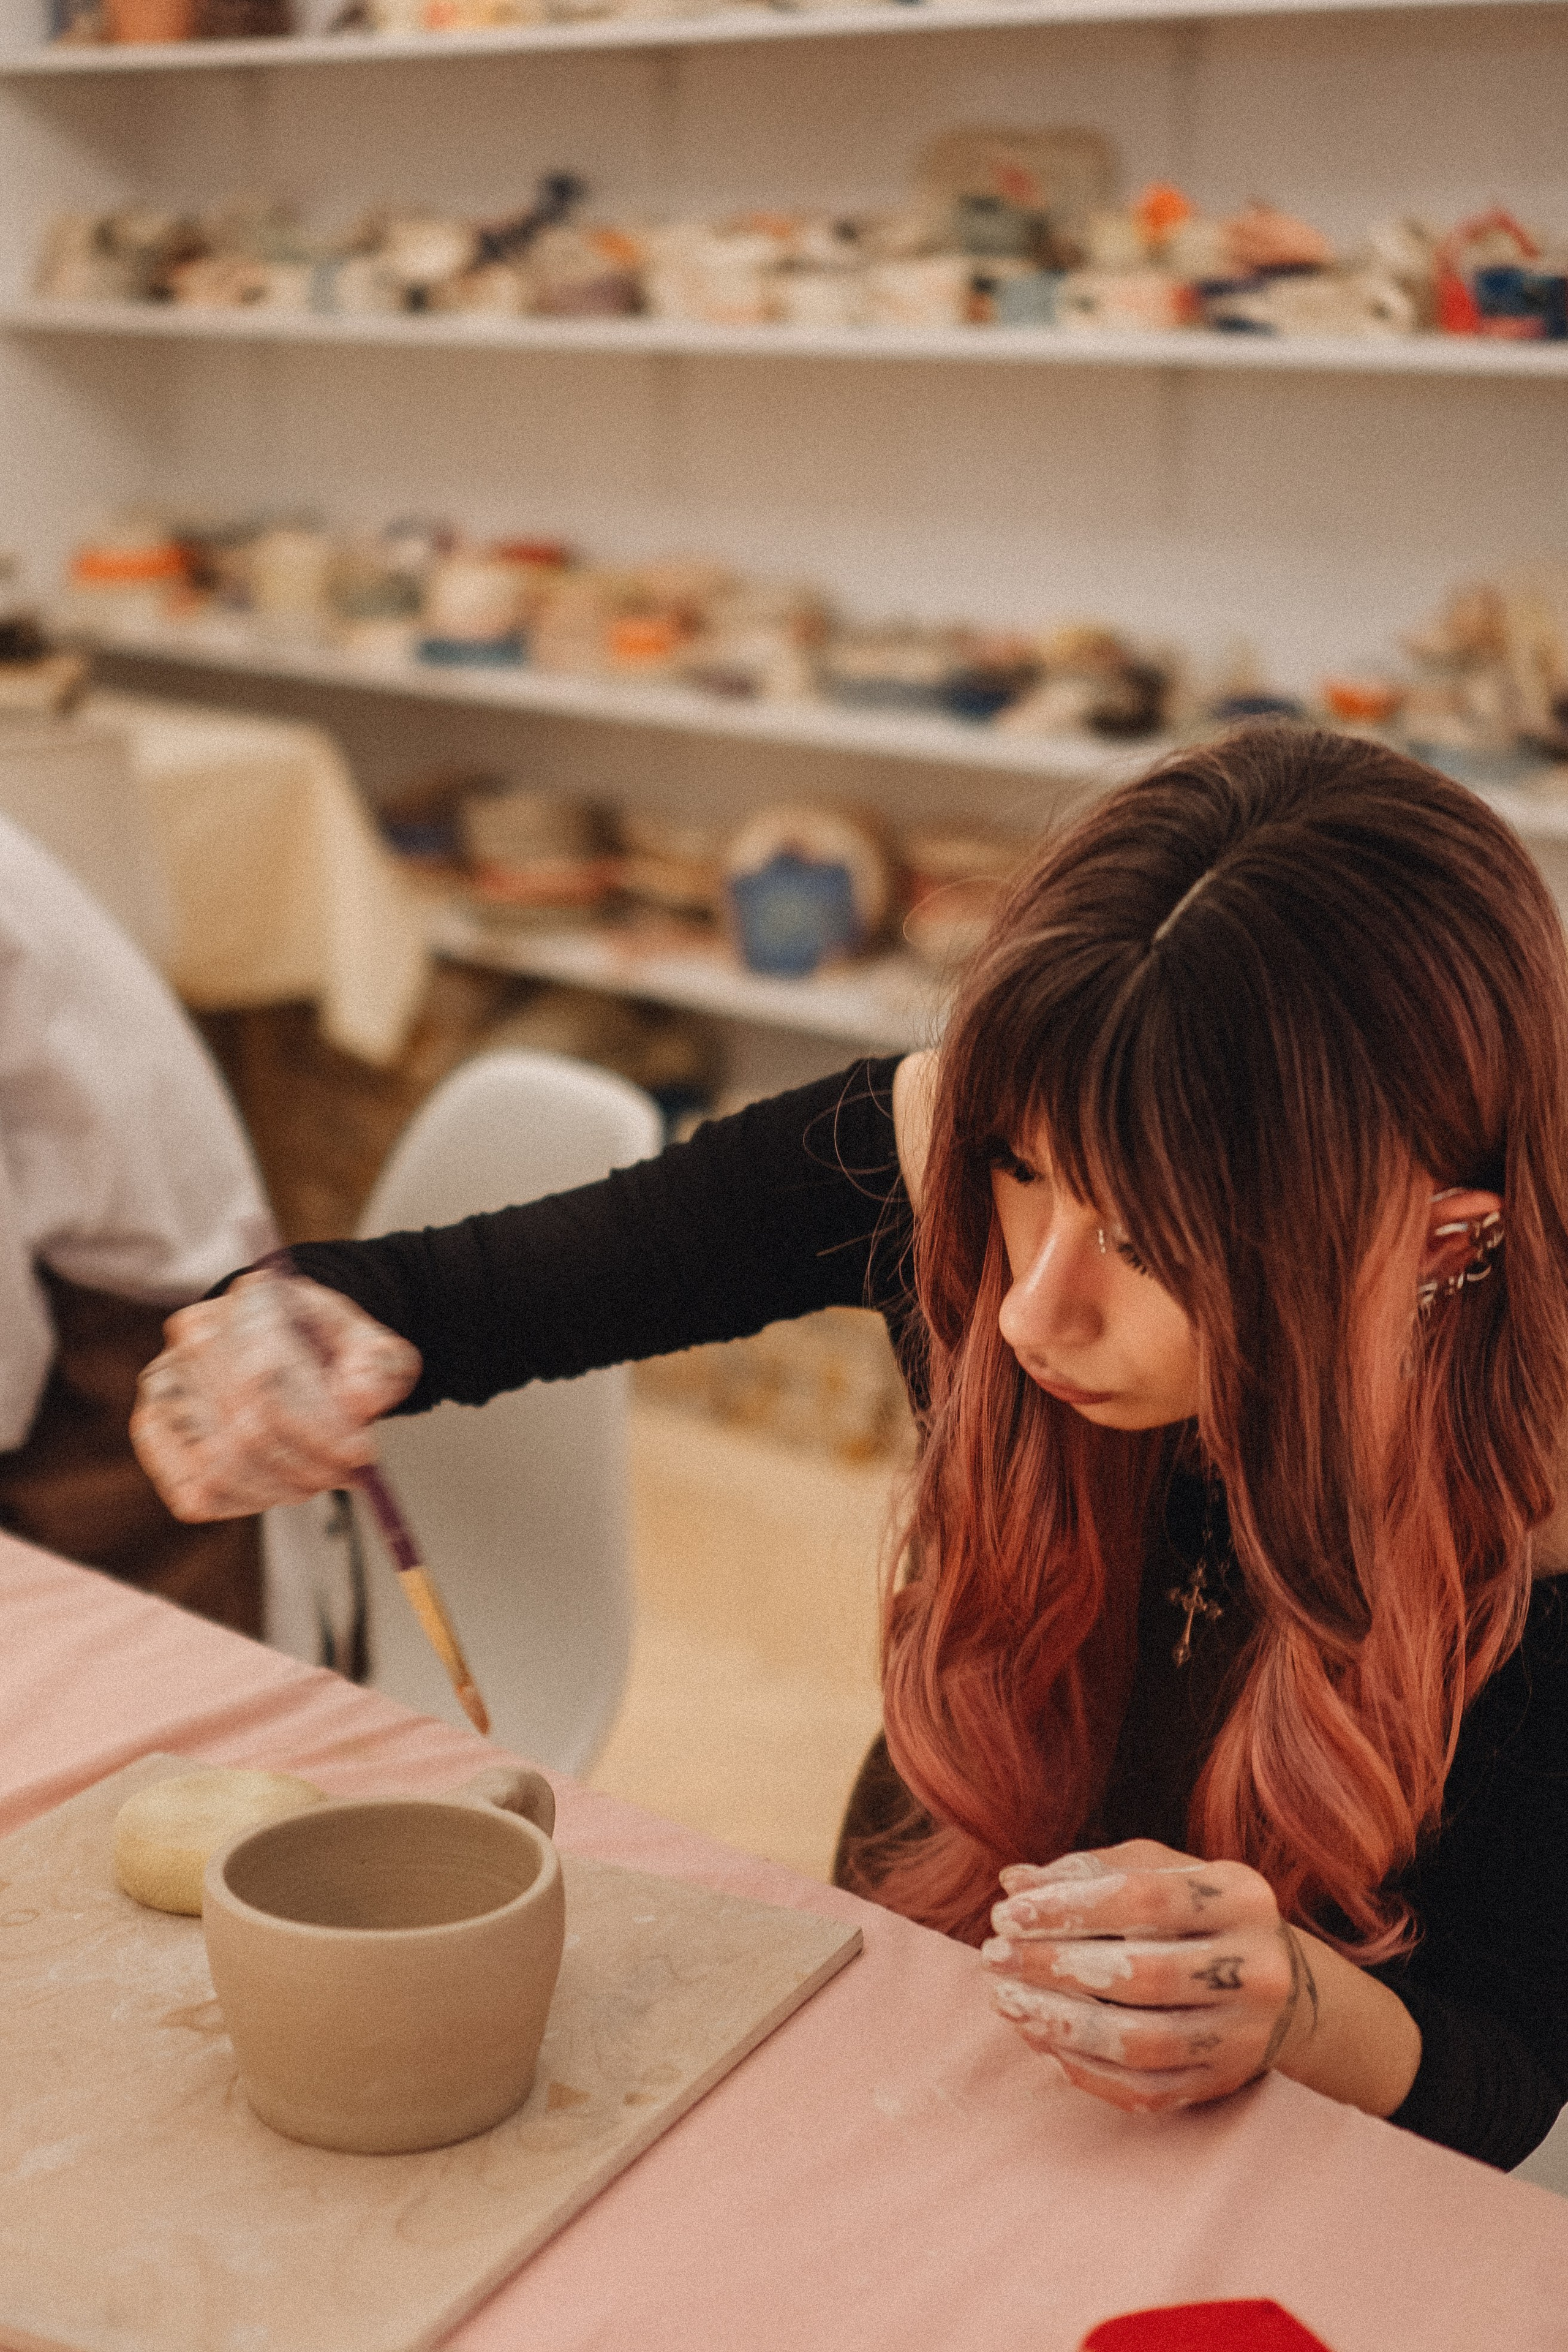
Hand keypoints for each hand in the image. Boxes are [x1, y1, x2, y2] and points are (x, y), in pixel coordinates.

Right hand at [130, 1272, 421, 1520]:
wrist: (287, 1344)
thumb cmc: (330, 1349)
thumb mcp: (372, 1346)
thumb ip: (377, 1367)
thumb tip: (359, 1402)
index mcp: (253, 1300)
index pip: (270, 1379)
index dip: (319, 1429)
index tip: (361, 1454)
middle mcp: (195, 1333)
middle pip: (246, 1431)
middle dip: (307, 1466)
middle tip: (346, 1473)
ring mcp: (164, 1381)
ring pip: (218, 1470)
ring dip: (278, 1490)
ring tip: (314, 1476)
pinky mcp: (151, 1427)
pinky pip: (191, 1493)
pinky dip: (242, 1504)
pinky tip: (273, 1485)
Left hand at [982, 1838, 1317, 2114]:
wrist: (1277, 1984)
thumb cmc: (1194, 1914)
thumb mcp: (1157, 1872)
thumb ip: (1089, 1872)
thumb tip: (1014, 1881)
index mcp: (1241, 1899)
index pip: (1147, 1900)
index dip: (1070, 1907)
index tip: (1008, 1913)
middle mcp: (1257, 1970)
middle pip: (1144, 1974)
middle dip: (1055, 1966)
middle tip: (994, 1955)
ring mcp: (1242, 2036)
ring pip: (1142, 2043)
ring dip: (1060, 2023)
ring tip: (1006, 1999)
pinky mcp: (1221, 2084)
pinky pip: (1144, 2089)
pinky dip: (1084, 2068)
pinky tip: (1041, 2039)